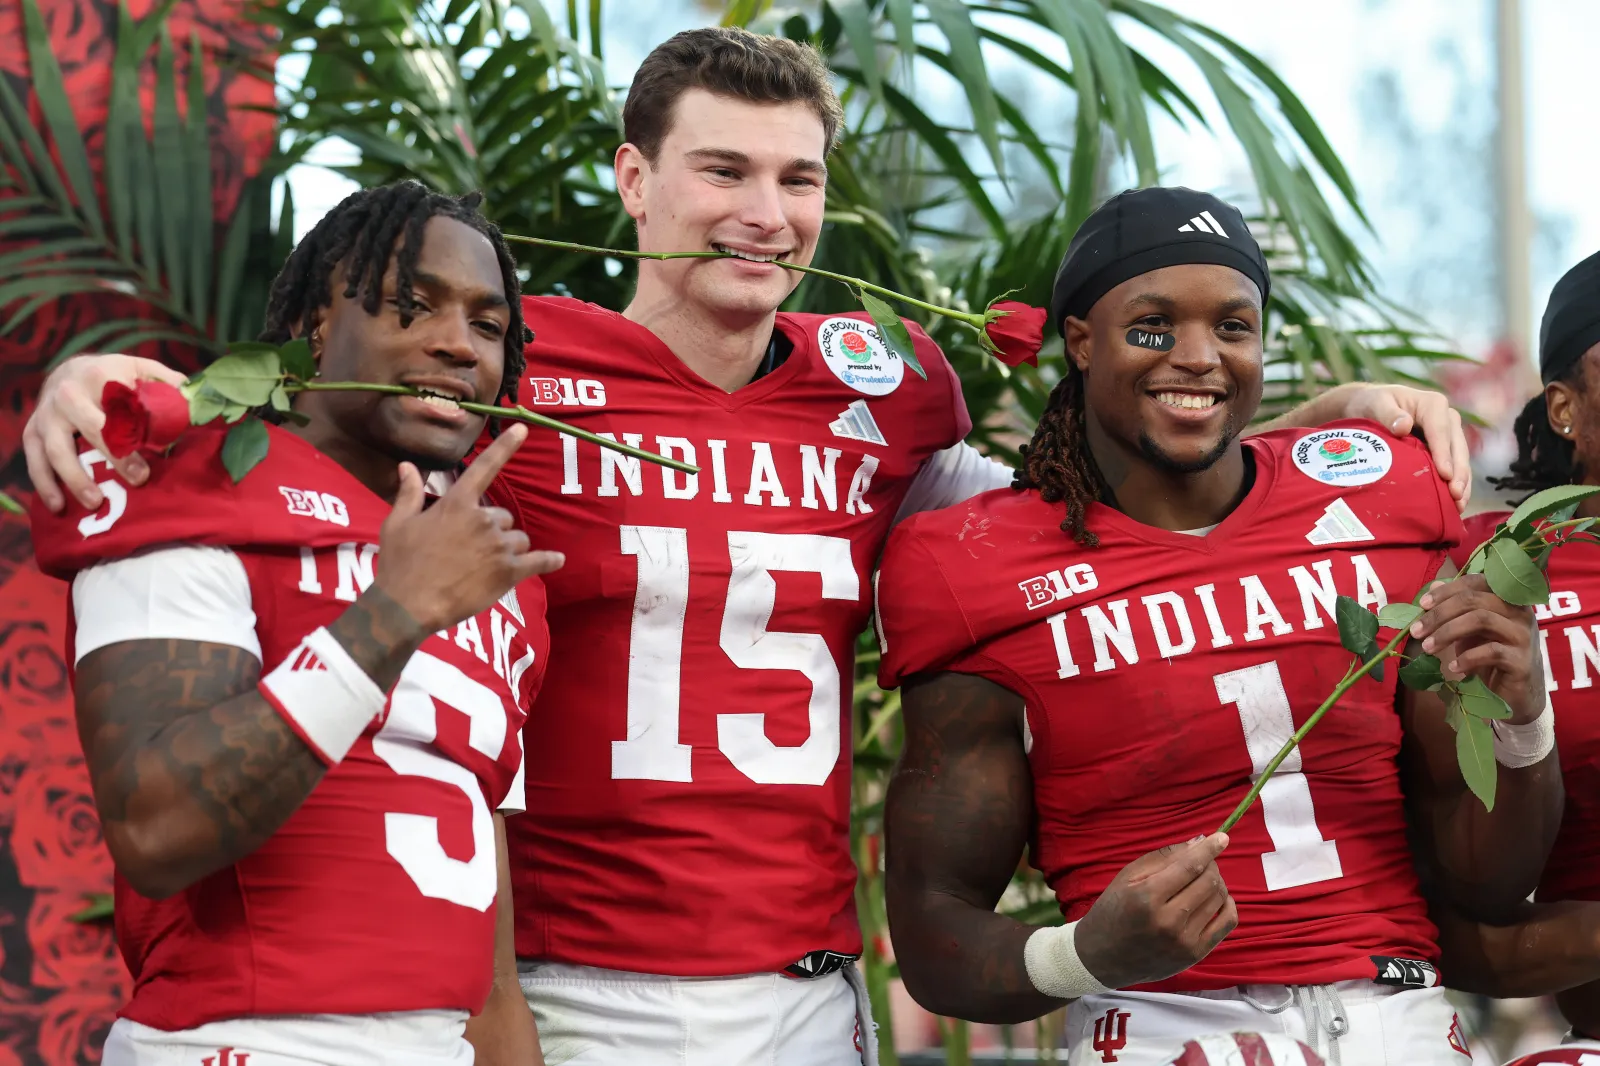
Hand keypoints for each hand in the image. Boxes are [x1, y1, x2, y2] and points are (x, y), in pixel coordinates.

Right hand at [23, 353, 187, 512]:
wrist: (68, 370)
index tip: (156, 453)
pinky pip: (34, 461)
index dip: (139, 431)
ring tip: (96, 502)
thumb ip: (168, 383)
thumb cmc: (114, 376)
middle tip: (139, 480)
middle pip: (92, 428)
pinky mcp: (31, 431)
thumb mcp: (141, 370)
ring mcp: (46, 414)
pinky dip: (45, 485)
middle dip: (116, 457)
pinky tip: (58, 506)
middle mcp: (68, 393)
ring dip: (76, 478)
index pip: (122, 407)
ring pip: (58, 449)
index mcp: (100, 375)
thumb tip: (196, 402)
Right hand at [372, 425, 564, 633]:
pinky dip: (548, 561)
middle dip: (492, 531)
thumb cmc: (399, 563)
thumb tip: (407, 465)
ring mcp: (497, 546)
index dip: (505, 446)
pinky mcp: (508, 572)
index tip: (523, 426)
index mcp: (457, 503)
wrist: (407, 604)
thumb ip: (409, 492)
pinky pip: (538, 562)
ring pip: (518, 539)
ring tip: (483, 568)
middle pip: (503, 517)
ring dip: (508, 550)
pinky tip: (557, 560)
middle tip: (468, 552)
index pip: (485, 467)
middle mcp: (482, 519)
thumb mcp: (397, 523)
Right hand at [1074, 833, 1236, 988]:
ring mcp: (1184, 940)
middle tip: (1202, 861)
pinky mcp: (1195, 954)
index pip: (1189, 866)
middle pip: (1208, 881)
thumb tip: (1199, 842)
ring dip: (1216, 882)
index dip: (1208, 849)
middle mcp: (1168, 920)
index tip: (1222, 837)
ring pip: (1219, 899)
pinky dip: (1228, 905)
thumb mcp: (1127, 877)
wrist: (1104, 958)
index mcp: (1147, 897)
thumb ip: (1163, 858)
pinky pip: (1227, 922)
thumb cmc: (1112, 911)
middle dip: (1210, 865)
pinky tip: (1218, 899)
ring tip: (1203, 880)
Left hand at [1317, 383, 1470, 510]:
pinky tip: (1455, 504)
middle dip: (1459, 472)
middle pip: (1456, 447)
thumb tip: (1404, 426)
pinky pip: (1454, 467)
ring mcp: (1448, 435)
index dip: (1444, 453)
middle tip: (1456, 496)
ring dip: (1462, 483)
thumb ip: (1389, 414)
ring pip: (1460, 460)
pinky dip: (1455, 484)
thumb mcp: (1376, 404)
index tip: (1446, 475)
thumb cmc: (1372, 404)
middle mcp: (1446, 418)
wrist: (1369, 407)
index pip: (1440, 431)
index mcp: (1433, 404)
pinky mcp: (1444, 449)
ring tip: (1459, 505)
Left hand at [1412, 575, 1543, 722]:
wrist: (1512, 692)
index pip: (1476, 582)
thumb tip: (1433, 585)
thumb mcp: (1468, 629)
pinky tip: (1452, 667)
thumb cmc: (1487, 655)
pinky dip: (1467, 658)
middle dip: (1439, 614)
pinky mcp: (1522, 661)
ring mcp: (1523, 635)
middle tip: (1416, 631)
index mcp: (1507, 599)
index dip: (1446, 590)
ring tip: (1427, 648)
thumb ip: (1454, 607)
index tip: (1422, 604)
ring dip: (1447, 633)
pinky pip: (1492, 651)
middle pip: (1474, 600)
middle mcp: (1519, 612)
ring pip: (1481, 620)